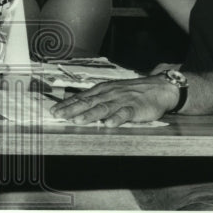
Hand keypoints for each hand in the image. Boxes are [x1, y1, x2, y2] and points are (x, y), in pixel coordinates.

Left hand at [49, 74, 178, 126]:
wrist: (158, 88)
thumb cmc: (131, 92)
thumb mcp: (111, 92)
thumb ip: (95, 99)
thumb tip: (74, 107)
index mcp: (102, 90)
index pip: (81, 98)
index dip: (67, 105)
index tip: (53, 111)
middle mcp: (109, 94)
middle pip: (88, 102)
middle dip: (72, 109)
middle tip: (58, 116)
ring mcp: (122, 100)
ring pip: (103, 108)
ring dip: (90, 115)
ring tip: (78, 121)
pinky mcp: (135, 108)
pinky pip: (125, 113)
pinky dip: (117, 118)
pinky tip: (109, 124)